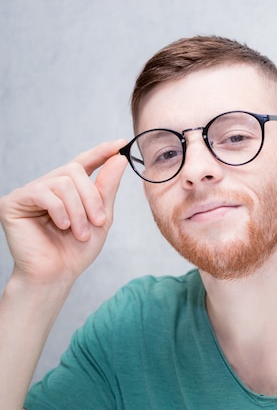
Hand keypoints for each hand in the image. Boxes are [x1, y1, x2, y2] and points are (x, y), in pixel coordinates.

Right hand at [0, 140, 127, 286]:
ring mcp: (30, 193)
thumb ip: (107, 187)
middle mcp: (48, 186)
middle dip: (91, 197)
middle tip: (98, 222)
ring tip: (80, 232)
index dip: (101, 152)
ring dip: (78, 209)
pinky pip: (43, 193)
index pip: (84, 162)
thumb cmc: (76, 250)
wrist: (57, 275)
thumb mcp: (101, 216)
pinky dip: (60, 211)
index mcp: (69, 189)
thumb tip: (119, 158)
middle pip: (74, 171)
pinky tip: (62, 226)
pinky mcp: (13, 202)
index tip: (120, 143)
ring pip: (62, 182)